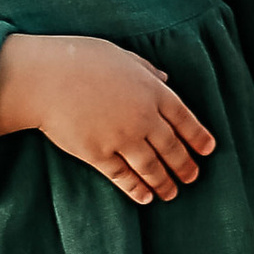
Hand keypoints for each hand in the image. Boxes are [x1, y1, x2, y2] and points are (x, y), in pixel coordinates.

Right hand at [0, 34, 214, 203]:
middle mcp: (143, 118)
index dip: (198, 137)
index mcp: (152, 91)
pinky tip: (145, 197)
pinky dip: (137, 189)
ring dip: (165, 183)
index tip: (208, 150)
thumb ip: (146, 69)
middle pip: (172, 148)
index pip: (185, 119)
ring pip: (151, 167)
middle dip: (185, 165)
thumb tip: (165, 79)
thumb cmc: (79, 59)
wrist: (44, 79)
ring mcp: (122, 139)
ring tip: (172, 193)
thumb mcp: (121, 56)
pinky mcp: (99, 155)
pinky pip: (123, 177)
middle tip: (192, 177)